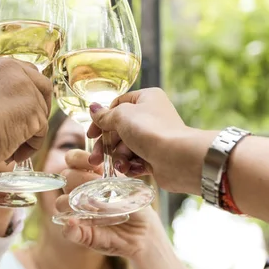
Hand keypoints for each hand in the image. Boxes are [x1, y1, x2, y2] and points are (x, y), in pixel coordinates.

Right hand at [0, 56, 52, 165]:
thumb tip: (15, 113)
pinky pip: (41, 131)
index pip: (24, 73)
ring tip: (11, 150)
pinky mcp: (34, 108)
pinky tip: (14, 154)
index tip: (22, 112)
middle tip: (29, 131)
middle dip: (39, 110)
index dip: (27, 94)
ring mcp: (26, 87)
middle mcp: (12, 69)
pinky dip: (31, 146)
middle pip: (42, 86)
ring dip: (30, 133)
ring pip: (41, 112)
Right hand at [56, 150, 157, 258]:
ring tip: (94, 208)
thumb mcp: (128, 189)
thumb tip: (96, 187)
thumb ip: (113, 183)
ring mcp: (77, 212)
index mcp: (90, 175)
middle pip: (65, 177)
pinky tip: (73, 222)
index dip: (78, 158)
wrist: (144, 231)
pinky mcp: (80, 234)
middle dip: (78, 179)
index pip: (73, 159)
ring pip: (61, 203)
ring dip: (74, 202)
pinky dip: (68, 226)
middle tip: (97, 188)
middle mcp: (79, 192)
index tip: (93, 164)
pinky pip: (67, 230)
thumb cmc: (135, 206)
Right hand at [87, 88, 212, 193]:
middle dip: (106, 146)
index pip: (117, 106)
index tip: (91, 135)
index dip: (102, 120)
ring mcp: (154, 137)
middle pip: (119, 130)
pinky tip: (131, 169)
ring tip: (120, 166)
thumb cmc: (150, 130)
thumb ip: (104, 115)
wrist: (177, 158)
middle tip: (95, 159)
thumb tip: (92, 108)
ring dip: (119, 158)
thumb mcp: (121, 117)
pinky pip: (136, 160)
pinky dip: (131, 166)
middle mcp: (151, 116)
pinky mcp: (156, 156)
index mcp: (146, 99)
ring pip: (126, 147)